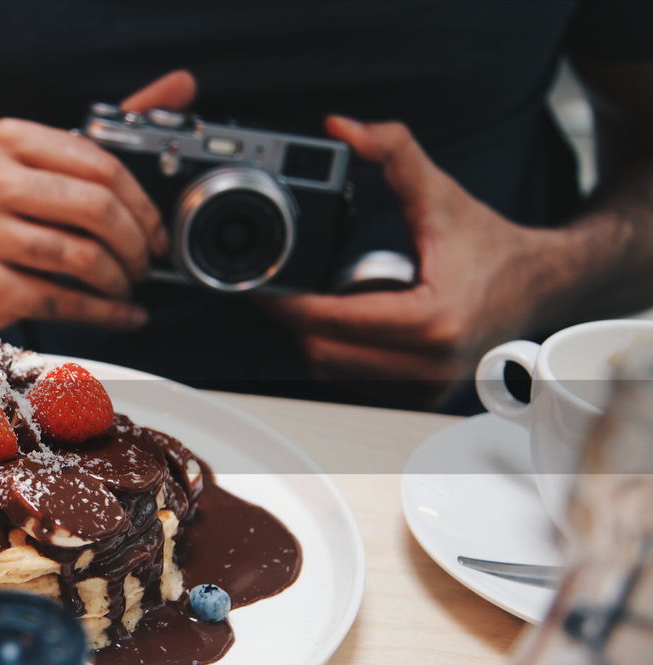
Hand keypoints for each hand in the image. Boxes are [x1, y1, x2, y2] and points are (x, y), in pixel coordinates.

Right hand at [0, 71, 196, 330]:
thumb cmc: (7, 213)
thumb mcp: (47, 162)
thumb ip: (112, 128)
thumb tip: (181, 85)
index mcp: (9, 140)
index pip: (100, 165)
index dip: (143, 204)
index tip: (156, 231)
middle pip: (94, 210)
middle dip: (135, 244)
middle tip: (144, 263)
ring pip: (82, 258)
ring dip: (119, 280)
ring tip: (126, 286)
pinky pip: (63, 300)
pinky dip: (104, 313)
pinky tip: (121, 315)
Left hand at [265, 116, 558, 407]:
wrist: (542, 282)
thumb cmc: (493, 244)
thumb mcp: (439, 192)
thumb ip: (393, 151)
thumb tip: (344, 128)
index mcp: (434, 320)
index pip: (332, 322)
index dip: (288, 304)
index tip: (264, 285)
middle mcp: (432, 363)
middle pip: (326, 352)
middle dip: (298, 321)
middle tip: (281, 291)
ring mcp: (429, 385)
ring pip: (338, 373)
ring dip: (320, 339)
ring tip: (323, 303)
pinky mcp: (424, 395)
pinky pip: (360, 383)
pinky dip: (345, 355)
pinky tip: (351, 325)